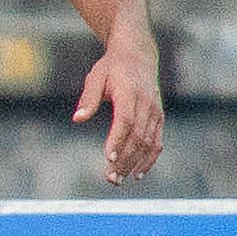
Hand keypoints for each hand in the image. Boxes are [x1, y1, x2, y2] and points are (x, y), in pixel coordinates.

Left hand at [73, 32, 163, 183]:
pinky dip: (149, 159)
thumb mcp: (95, 77)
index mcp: (129, 93)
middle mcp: (146, 104)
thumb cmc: (112, 67)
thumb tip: (78, 119)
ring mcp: (155, 112)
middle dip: (124, 160)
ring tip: (118, 180)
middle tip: (110, 179)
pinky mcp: (159, 117)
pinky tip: (137, 174)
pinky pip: (157, 142)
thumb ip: (88, 99)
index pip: (125, 121)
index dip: (118, 140)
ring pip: (148, 143)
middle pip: (137, 137)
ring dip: (134, 163)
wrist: (138, 55)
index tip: (108, 158)